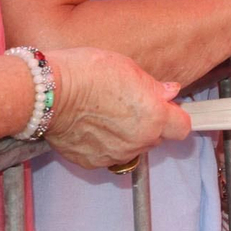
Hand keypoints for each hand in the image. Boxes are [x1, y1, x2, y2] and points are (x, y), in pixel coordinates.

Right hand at [43, 48, 190, 168]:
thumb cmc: (87, 73)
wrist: (48, 93)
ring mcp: (115, 155)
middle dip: (149, 124)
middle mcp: (138, 141)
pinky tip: (90, 125)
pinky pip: (107, 154)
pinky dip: (103, 143)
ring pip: (132, 147)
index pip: (182, 128)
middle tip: (129, 104)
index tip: (168, 109)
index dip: (176, 117)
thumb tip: (170, 92)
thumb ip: (153, 86)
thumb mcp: (128, 68)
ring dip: (126, 135)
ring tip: (105, 113)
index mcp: (154, 117)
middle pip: (156, 138)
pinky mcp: (93, 162)